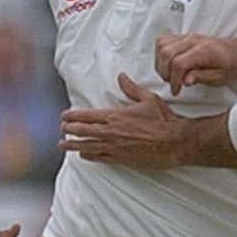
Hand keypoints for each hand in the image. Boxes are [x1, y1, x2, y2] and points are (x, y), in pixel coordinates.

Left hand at [60, 74, 186, 167]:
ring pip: (87, 146)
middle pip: (83, 131)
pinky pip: (99, 158)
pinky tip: (82, 156)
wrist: (175, 142)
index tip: (64, 116)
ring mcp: (115, 147)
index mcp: (116, 116)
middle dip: (70, 130)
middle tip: (61, 130)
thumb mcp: (148, 99)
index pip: (87, 116)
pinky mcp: (121, 159)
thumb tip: (121, 77)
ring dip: (73, 145)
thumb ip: (131, 89)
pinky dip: (88, 156)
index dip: (73, 116)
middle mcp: (111, 132)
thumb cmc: (163, 120)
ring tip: (63, 145)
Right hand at [155, 34, 236, 94]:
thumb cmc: (229, 66)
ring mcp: (187, 36)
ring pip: (161, 45)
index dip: (174, 79)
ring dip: (161, 63)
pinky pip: (163, 41)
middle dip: (164, 72)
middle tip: (173, 83)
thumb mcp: (219, 77)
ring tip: (170, 75)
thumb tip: (185, 81)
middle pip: (166, 52)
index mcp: (204, 51)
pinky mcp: (183, 36)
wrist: (236, 53)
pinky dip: (161, 54)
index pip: (179, 63)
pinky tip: (169, 65)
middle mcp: (193, 40)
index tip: (176, 90)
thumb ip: (201, 77)